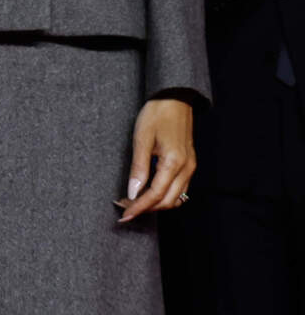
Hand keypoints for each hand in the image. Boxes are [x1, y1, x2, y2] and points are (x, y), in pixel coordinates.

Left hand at [117, 97, 194, 222]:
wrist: (174, 99)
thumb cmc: (156, 115)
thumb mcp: (142, 139)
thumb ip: (139, 168)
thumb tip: (133, 192)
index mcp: (174, 163)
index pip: (155, 195)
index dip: (139, 207)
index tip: (124, 216)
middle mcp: (186, 169)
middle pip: (168, 201)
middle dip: (146, 208)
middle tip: (124, 209)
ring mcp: (190, 167)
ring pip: (176, 198)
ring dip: (156, 204)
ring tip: (134, 202)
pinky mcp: (189, 164)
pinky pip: (180, 188)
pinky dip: (165, 196)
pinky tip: (149, 192)